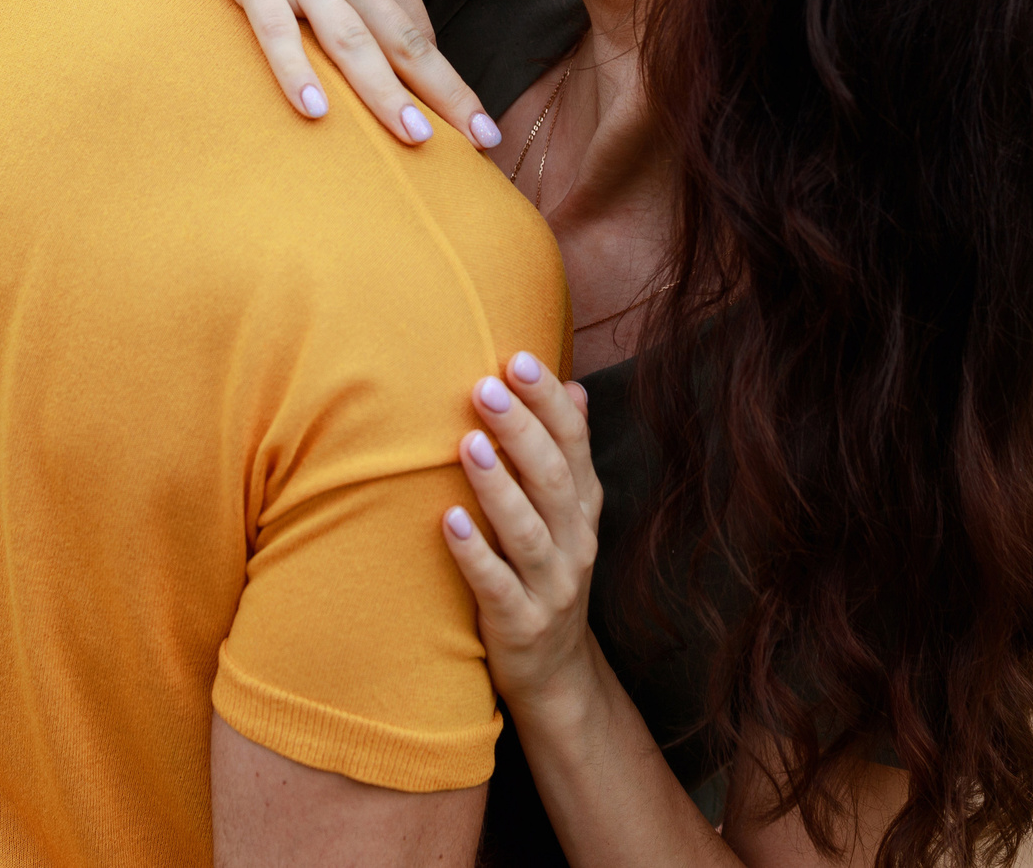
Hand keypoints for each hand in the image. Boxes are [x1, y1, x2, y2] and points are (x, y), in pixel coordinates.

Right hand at [169, 0, 500, 150]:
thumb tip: (406, 26)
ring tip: (416, 138)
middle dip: (447, 96)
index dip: (452, 81)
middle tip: (483, 142)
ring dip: (385, 92)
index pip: (421, 31)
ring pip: (352, 43)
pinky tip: (314, 108)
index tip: (481, 126)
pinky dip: (296, 69)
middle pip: (405, 43)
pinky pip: (277, 29)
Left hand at [443, 352, 602, 711]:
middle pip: (555, 479)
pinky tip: (448, 521)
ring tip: (468, 443)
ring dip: (498, 487)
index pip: (575, 443)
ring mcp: (551, 586)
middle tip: (485, 387)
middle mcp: (575, 543)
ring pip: (529, 531)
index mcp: (584, 507)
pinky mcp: (520, 624)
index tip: (517, 359)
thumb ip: (567, 453)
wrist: (556, 673)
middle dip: (523, 431)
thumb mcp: (566, 515)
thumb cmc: (546, 572)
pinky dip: (474, 553)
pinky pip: (497, 586)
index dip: (548, 401)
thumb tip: (574, 386)